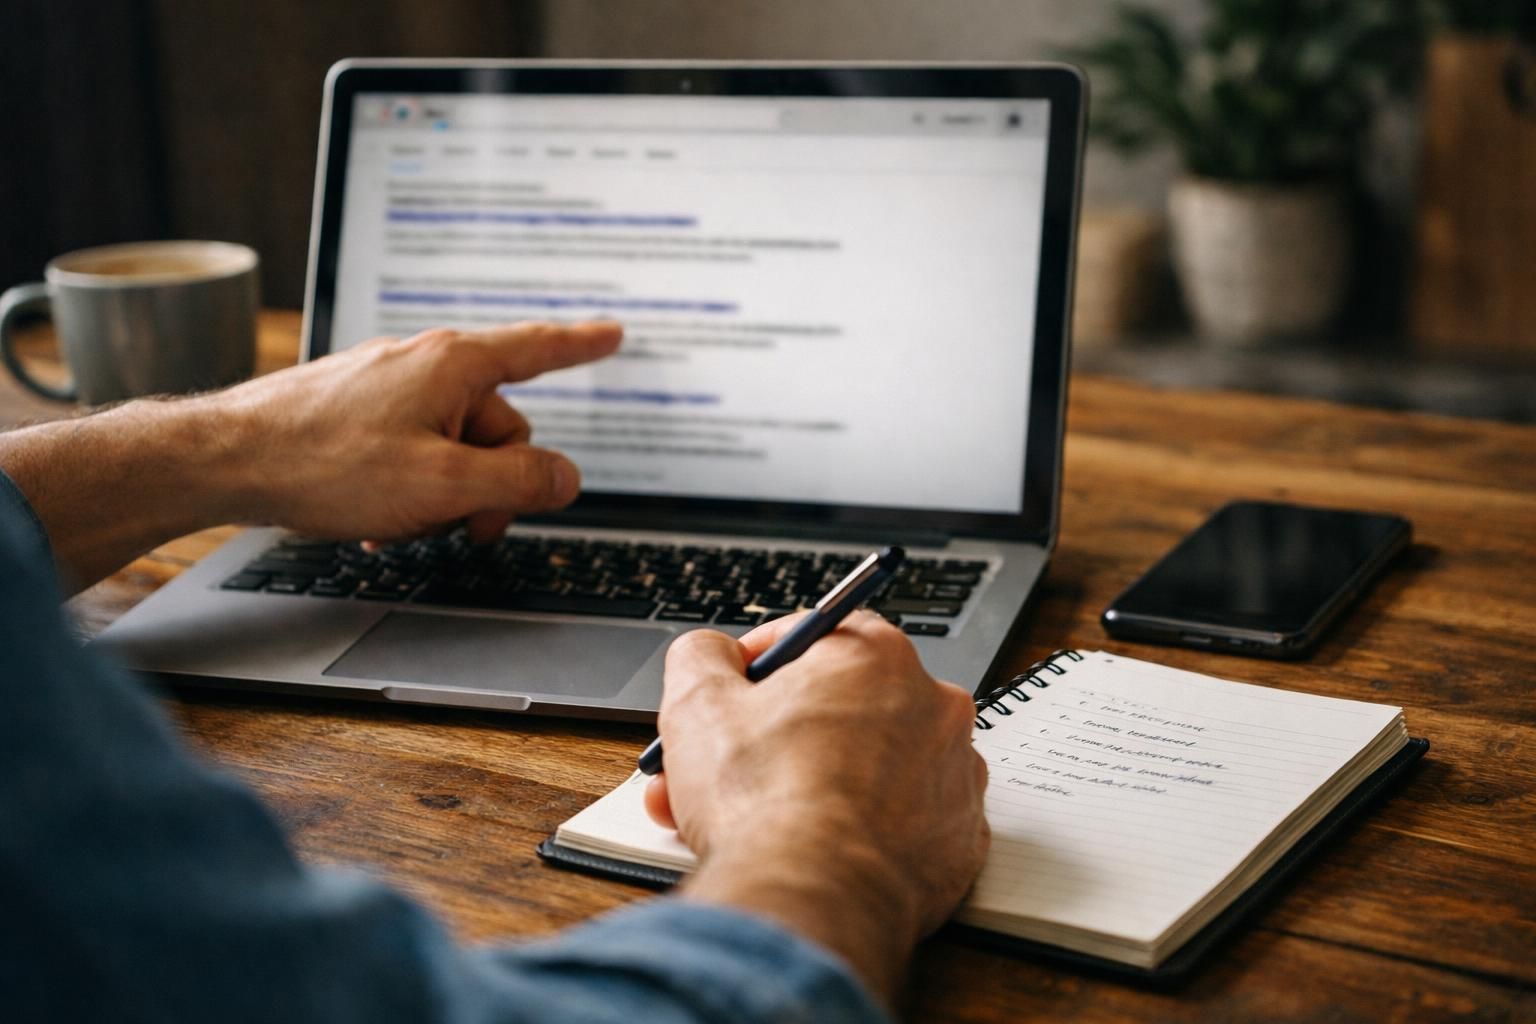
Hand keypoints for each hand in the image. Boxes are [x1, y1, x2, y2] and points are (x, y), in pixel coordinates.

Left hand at [0, 320, 618, 590]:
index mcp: (453, 365)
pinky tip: (377, 521)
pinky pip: (408, 450)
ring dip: (443, 493)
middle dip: (490, 483)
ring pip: (451, 445)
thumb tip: (566, 477)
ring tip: (402, 524)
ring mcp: (385, 387)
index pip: (537, 349)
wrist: (225, 460)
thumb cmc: (327, 464)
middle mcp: (422, 364)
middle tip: (462, 524)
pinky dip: (406, 489)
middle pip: (498, 424)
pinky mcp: (354, 412)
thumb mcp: (444, 486)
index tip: (612, 335)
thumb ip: (519, 482)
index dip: (581, 346)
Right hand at [646, 612, 988, 1004]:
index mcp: (877, 655)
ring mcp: (955, 774)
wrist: (811, 898)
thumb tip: (711, 653)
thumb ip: (702, 654)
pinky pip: (903, 821)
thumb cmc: (763, 800)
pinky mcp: (961, 839)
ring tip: (755, 818)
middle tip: (728, 765)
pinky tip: (816, 848)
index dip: (758, 664)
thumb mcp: (697, 702)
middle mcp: (933, 704)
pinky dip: (864, 830)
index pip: (813, 635)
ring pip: (873, 764)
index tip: (730, 695)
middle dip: (777, 733)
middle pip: (842, 704)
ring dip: (817, 781)